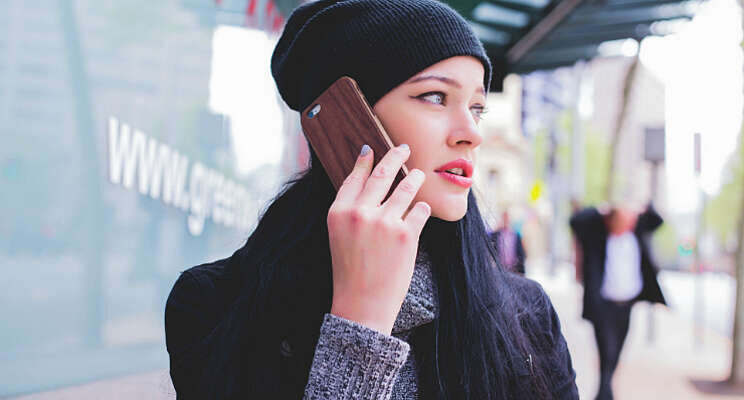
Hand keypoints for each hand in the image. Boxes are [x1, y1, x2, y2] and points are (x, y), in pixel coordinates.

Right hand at [326, 144, 430, 334]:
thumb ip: (350, 209)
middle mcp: (360, 213)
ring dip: (414, 178)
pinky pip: (420, 210)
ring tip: (418, 175)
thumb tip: (367, 177)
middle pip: (382, 174)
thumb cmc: (350, 270)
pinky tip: (420, 209)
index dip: (364, 160)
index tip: (372, 149)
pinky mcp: (405, 234)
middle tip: (403, 148)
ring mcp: (384, 222)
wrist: (362, 304)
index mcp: (339, 212)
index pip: (354, 177)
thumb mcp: (339, 235)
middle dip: (395, 156)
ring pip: (406, 187)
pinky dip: (422, 208)